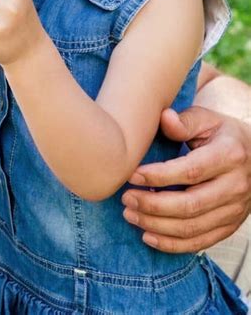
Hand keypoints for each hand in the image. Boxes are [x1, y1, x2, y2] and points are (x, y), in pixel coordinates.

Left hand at [121, 106, 250, 252]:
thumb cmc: (222, 133)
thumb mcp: (207, 119)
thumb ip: (184, 121)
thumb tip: (164, 118)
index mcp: (229, 155)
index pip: (190, 171)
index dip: (158, 176)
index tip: (131, 175)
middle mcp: (235, 186)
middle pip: (190, 205)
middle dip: (153, 205)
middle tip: (126, 198)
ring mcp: (235, 210)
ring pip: (193, 227)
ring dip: (157, 226)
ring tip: (130, 215)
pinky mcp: (230, 226)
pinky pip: (200, 242)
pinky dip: (172, 244)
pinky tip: (148, 235)